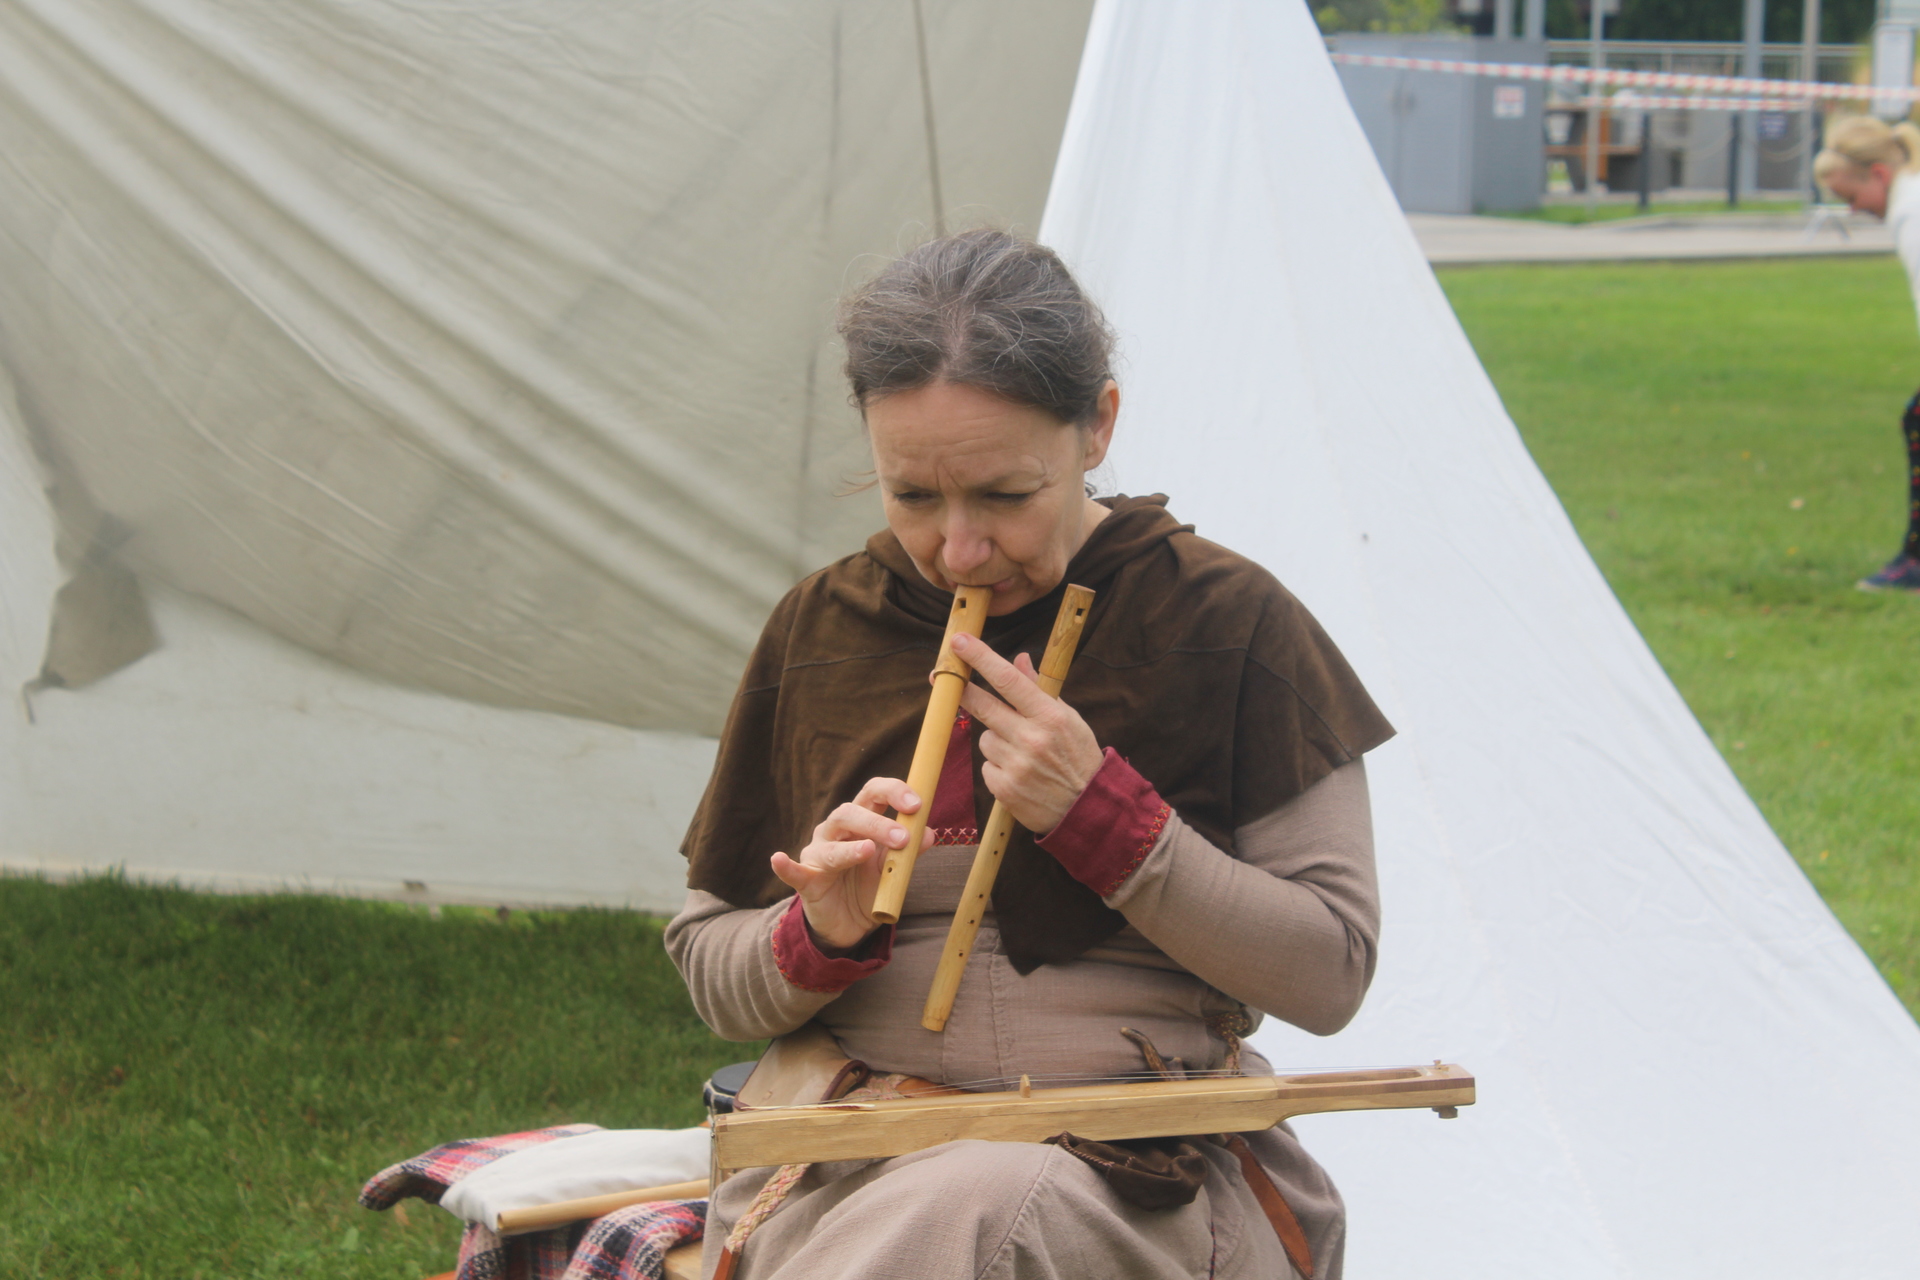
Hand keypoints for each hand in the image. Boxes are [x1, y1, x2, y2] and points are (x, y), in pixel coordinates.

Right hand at [770, 777, 919, 951]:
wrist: (848, 924)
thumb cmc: (868, 886)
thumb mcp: (892, 870)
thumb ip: (909, 852)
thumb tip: (930, 833)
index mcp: (860, 822)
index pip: (873, 794)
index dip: (893, 792)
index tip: (918, 804)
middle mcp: (835, 832)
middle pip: (849, 813)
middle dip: (877, 823)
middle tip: (902, 838)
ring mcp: (818, 855)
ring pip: (830, 843)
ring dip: (851, 848)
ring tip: (868, 851)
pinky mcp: (806, 882)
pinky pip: (793, 872)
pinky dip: (785, 866)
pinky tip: (778, 859)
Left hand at [950, 631, 1103, 834]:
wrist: (1086, 809)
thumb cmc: (1078, 757)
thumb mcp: (1068, 718)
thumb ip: (1040, 689)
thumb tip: (1019, 659)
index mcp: (1050, 716)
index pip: (1008, 680)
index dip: (981, 658)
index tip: (960, 641)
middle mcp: (1031, 739)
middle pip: (982, 705)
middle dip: (961, 689)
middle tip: (941, 675)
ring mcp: (1016, 765)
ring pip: (985, 738)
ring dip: (996, 740)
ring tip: (1022, 754)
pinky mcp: (1004, 788)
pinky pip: (986, 766)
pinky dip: (998, 767)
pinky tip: (1020, 774)